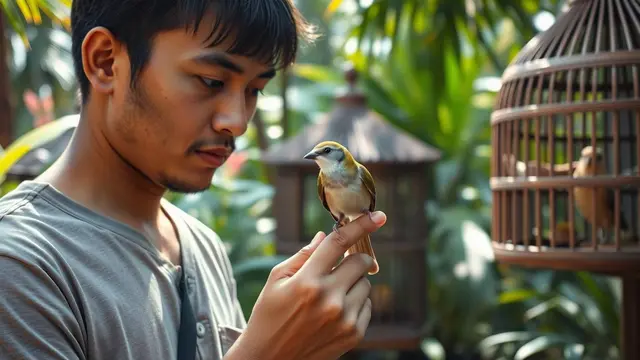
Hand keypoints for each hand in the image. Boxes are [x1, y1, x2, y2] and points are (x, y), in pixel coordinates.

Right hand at [226, 211, 386, 359]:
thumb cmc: (269, 316)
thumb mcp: (276, 281)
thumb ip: (303, 256)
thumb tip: (325, 236)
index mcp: (307, 281)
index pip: (339, 243)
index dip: (360, 226)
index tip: (378, 216)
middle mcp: (328, 299)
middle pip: (361, 262)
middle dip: (352, 259)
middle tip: (339, 266)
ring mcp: (344, 318)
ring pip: (366, 284)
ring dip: (353, 282)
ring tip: (330, 295)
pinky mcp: (353, 334)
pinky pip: (367, 305)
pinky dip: (356, 302)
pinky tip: (335, 311)